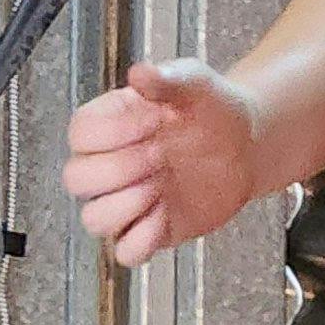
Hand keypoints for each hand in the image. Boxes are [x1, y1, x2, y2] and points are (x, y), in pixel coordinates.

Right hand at [62, 59, 262, 266]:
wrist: (248, 143)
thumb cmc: (212, 108)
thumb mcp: (195, 83)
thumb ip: (168, 78)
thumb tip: (140, 72)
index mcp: (110, 124)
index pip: (78, 134)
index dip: (113, 131)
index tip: (156, 119)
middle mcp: (110, 165)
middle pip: (76, 179)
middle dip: (119, 169)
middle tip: (161, 154)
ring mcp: (127, 201)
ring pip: (93, 219)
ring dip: (127, 205)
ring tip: (161, 186)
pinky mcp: (150, 231)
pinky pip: (125, 252)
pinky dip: (142, 240)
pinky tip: (167, 214)